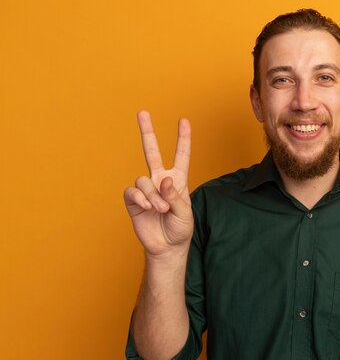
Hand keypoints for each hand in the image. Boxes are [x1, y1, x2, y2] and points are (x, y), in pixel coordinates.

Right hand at [124, 111, 192, 256]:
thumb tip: (164, 179)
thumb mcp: (185, 213)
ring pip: (144, 180)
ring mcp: (146, 189)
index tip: (184, 120)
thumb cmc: (180, 229)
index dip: (183, 139)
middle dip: (147, 132)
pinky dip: (140, 198)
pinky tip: (146, 207)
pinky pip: (133, 191)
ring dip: (153, 196)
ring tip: (161, 210)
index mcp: (178, 180)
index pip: (181, 156)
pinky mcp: (133, 200)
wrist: (167, 247)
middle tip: (142, 112)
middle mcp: (160, 180)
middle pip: (151, 151)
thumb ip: (175, 196)